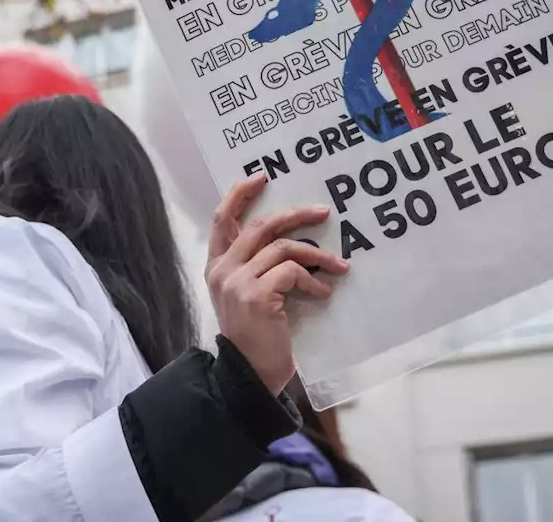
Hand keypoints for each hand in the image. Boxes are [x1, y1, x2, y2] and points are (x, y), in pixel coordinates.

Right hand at [205, 174, 348, 394]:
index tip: (262, 177)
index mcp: (215, 267)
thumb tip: (291, 241)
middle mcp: (221, 270)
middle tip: (323, 212)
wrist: (248, 375)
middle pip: (260, 225)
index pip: (221, 219)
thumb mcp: (248, 296)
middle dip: (295, 215)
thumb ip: (256, 267)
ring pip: (283, 247)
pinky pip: (292, 272)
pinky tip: (324, 292)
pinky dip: (313, 280)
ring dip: (315, 254)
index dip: (239, 194)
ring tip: (337, 265)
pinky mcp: (256, 294)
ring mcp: (237, 281)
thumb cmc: (255, 337)